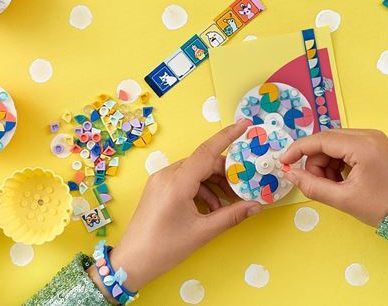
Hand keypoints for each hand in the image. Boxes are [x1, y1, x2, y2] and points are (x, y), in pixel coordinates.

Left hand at [93, 120, 260, 297]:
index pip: (207, 151)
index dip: (228, 135)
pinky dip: (201, 189)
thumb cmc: (165, 249)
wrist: (130, 263)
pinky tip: (210, 209)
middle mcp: (168, 174)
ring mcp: (161, 179)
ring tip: (227, 206)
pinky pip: (185, 179)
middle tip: (243, 189)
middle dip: (226, 174)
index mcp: (177, 182)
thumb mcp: (202, 233)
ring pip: (196, 171)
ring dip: (214, 184)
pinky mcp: (158, 187)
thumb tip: (257, 206)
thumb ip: (231, 216)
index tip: (245, 124)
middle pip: (204, 162)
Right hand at [280, 129, 387, 226]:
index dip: (299, 149)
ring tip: (333, 186)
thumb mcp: (344, 200)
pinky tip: (341, 179)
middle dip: (315, 161)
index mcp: (362, 146)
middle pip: (326, 140)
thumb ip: (313, 186)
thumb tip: (290, 174)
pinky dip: (337, 162)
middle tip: (317, 184)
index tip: (283, 161)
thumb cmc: (381, 207)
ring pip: (334, 143)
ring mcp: (372, 137)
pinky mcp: (373, 143)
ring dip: (326, 163)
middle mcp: (367, 134)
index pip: (321, 140)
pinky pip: (345, 146)